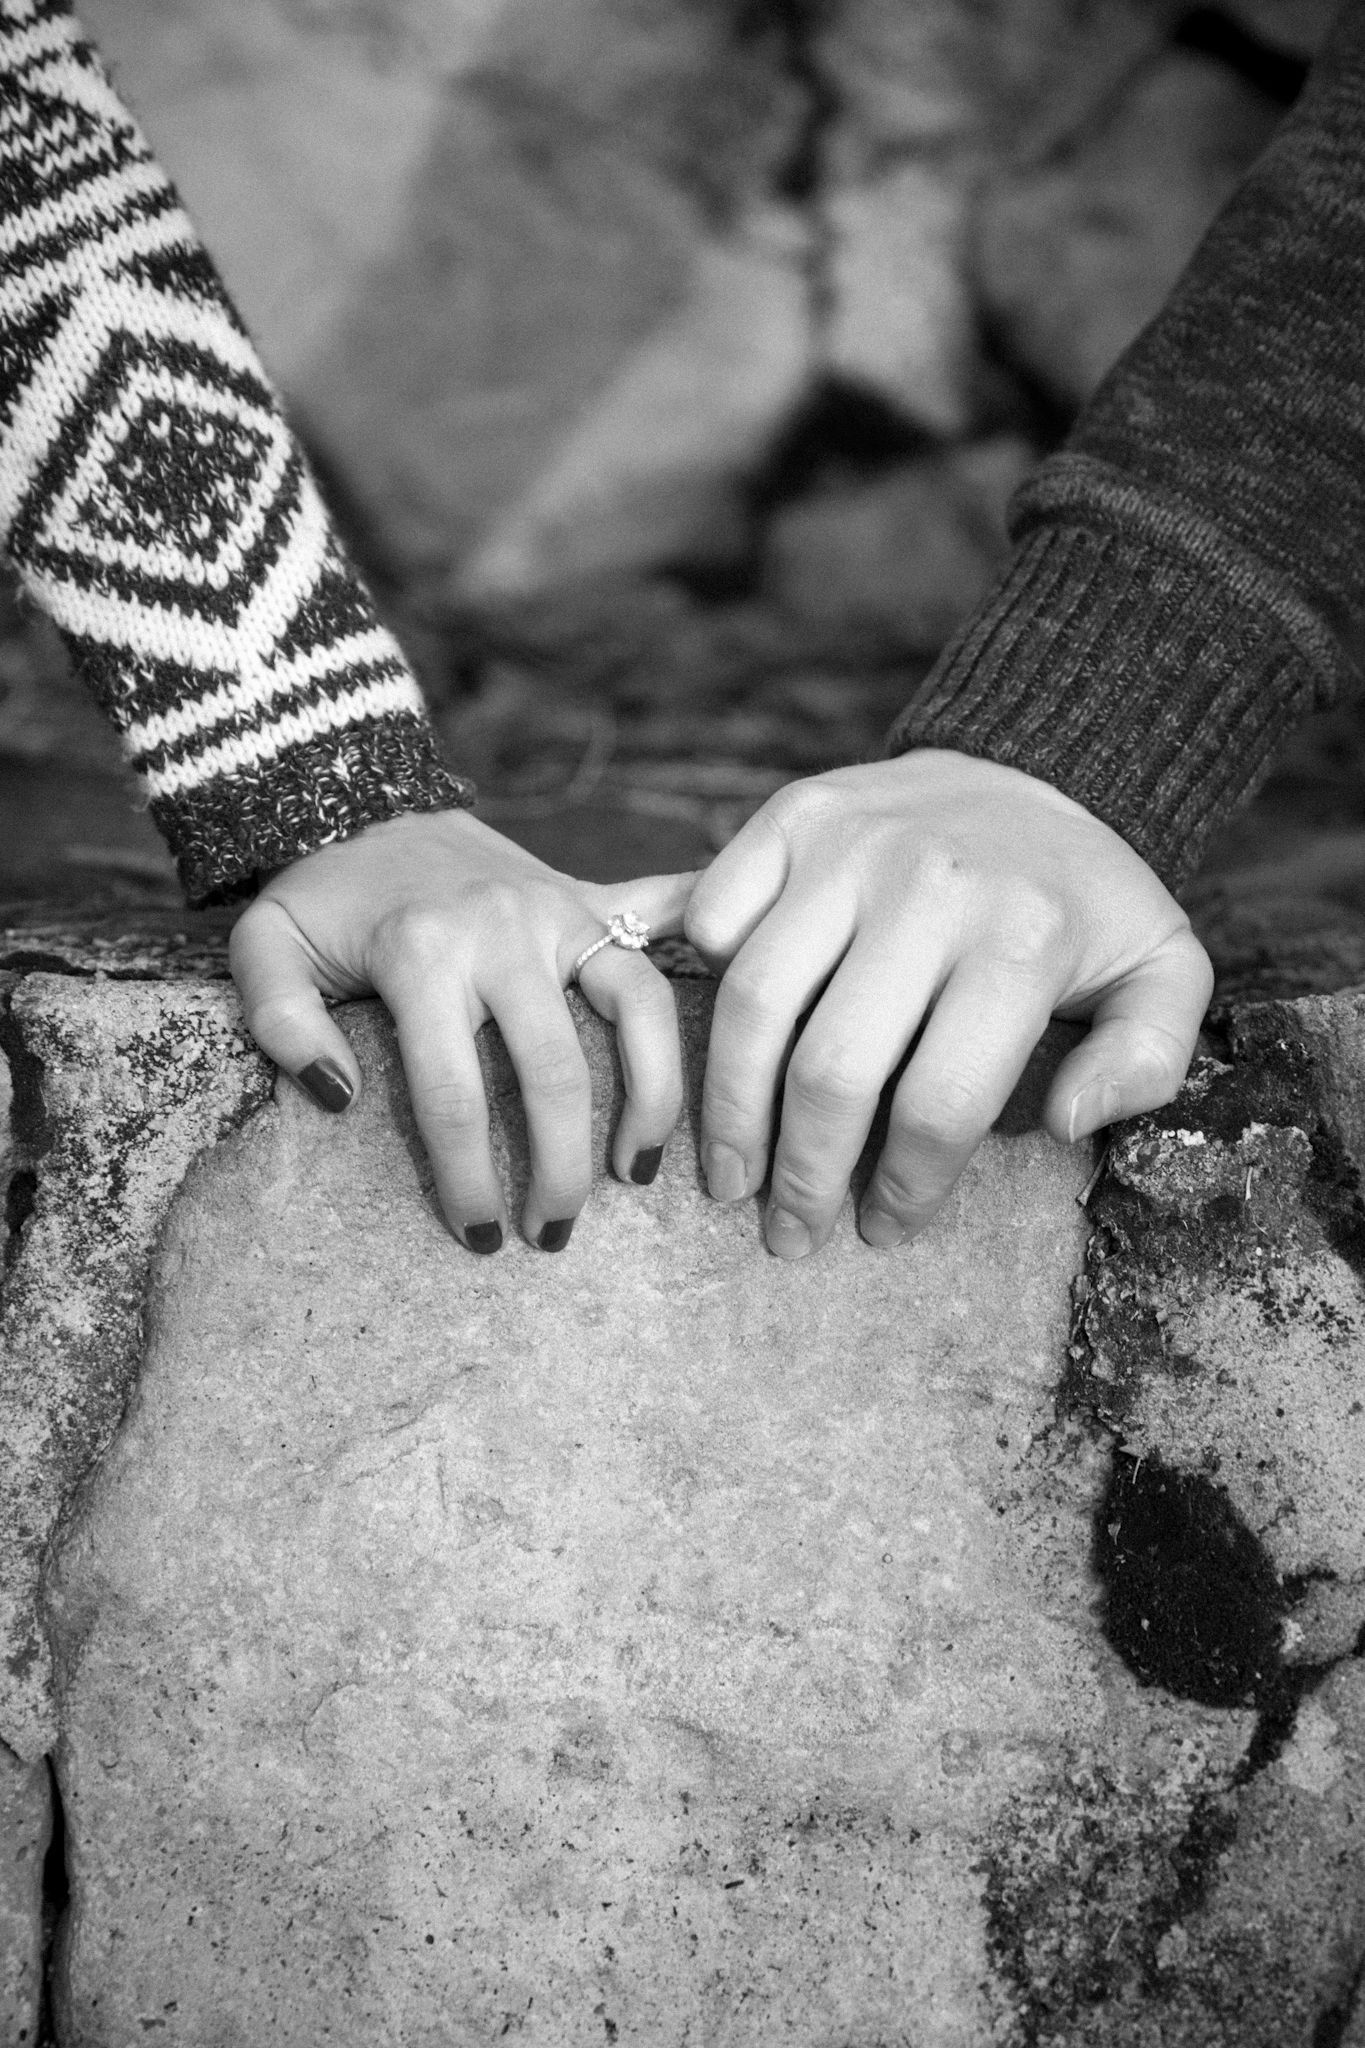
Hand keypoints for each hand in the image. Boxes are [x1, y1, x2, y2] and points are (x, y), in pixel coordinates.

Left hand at [229, 809, 693, 1252]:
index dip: (469, 1177)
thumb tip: (340, 1098)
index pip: (454, 1094)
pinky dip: (712, 942)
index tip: (478, 1236)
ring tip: (643, 1169)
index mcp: (422, 954)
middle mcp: (503, 930)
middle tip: (557, 1233)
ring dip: (656, 1096)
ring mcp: (558, 909)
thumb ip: (277, 1021)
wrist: (359, 794)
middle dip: (564, 1167)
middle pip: (559, 1069)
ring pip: (641, 1006)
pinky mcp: (588, 896)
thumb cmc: (317, 896)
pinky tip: (752, 986)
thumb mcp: (263, 946)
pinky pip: (665, 910)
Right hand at [685, 750, 1212, 1257]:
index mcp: (1025, 937)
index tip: (883, 1229)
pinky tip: (715, 1046)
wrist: (1033, 765)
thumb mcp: (1164, 974)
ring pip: (755, 1002)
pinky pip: (715, 915)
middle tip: (787, 1235)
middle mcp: (929, 886)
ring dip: (728, 1109)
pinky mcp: (793, 815)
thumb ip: (1146, 1061)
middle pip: (833, 1069)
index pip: (941, 1102)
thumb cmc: (1086, 900)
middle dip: (802, 1175)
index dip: (905, 1188)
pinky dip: (701, 980)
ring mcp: (849, 846)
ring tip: (728, 1175)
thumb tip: (1064, 1122)